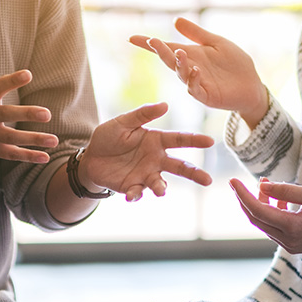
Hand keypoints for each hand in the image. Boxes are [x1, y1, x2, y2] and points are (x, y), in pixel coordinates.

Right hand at [0, 70, 58, 162]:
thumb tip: (18, 78)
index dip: (12, 80)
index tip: (28, 74)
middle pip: (6, 114)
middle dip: (26, 113)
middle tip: (46, 114)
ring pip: (12, 137)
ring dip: (34, 139)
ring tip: (54, 140)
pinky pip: (10, 153)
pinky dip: (28, 156)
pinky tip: (44, 157)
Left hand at [79, 102, 213, 201]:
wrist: (90, 158)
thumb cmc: (109, 137)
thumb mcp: (123, 122)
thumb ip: (143, 114)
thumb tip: (165, 105)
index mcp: (156, 141)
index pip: (179, 140)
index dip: (195, 140)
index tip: (210, 141)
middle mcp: (156, 159)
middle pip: (180, 167)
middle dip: (194, 173)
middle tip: (208, 180)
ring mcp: (146, 175)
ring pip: (160, 183)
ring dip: (161, 188)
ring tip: (161, 191)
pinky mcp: (133, 187)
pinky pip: (138, 192)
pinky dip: (136, 195)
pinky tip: (131, 196)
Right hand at [130, 18, 268, 127]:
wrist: (251, 85)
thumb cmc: (234, 64)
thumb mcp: (216, 43)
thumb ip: (196, 34)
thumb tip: (176, 20)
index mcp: (190, 56)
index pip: (166, 49)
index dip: (149, 45)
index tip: (132, 38)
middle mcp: (189, 70)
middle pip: (170, 60)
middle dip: (160, 51)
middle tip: (152, 41)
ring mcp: (197, 84)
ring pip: (181, 75)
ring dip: (178, 64)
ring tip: (179, 52)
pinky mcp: (207, 96)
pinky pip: (196, 89)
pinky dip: (194, 80)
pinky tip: (195, 70)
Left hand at [229, 178, 301, 253]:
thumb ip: (287, 191)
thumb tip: (262, 185)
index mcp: (292, 228)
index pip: (257, 210)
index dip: (242, 194)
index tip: (232, 180)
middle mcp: (286, 240)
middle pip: (255, 218)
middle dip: (245, 199)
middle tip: (239, 182)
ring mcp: (288, 245)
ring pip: (263, 223)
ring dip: (259, 204)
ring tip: (265, 184)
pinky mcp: (291, 244)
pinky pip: (272, 227)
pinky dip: (269, 212)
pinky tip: (277, 199)